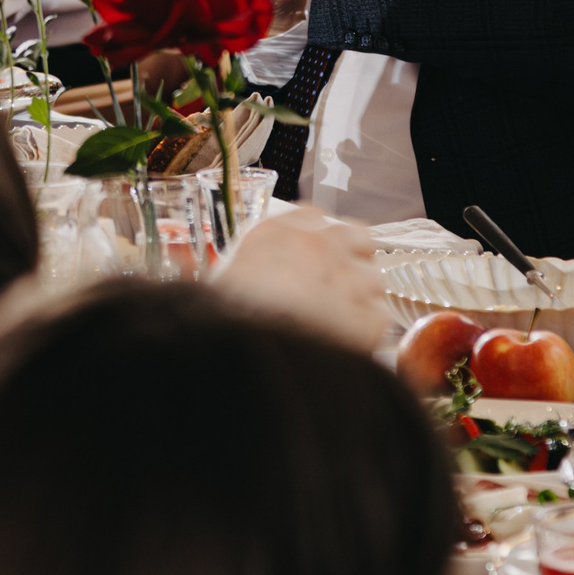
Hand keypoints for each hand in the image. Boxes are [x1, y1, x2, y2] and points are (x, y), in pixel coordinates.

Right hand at [212, 207, 387, 352]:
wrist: (247, 358)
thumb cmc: (224, 324)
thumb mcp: (210, 284)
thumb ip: (213, 265)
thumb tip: (194, 259)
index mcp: (276, 234)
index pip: (312, 216)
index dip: (317, 236)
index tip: (314, 252)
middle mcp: (317, 247)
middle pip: (356, 236)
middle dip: (352, 256)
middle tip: (338, 282)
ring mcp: (347, 279)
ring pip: (373, 277)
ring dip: (361, 295)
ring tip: (341, 319)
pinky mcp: (367, 317)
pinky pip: (379, 316)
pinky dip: (368, 329)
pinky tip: (348, 342)